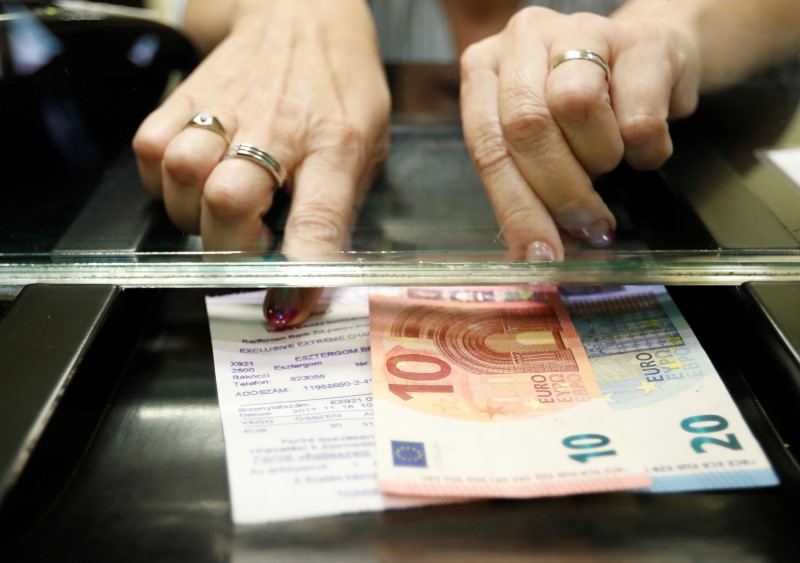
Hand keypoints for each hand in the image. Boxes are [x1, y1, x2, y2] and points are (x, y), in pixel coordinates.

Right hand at [133, 0, 389, 327]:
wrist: (302, 13)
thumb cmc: (340, 87)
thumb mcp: (368, 146)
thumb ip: (339, 208)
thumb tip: (313, 276)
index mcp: (337, 145)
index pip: (319, 219)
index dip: (301, 273)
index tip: (286, 308)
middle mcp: (278, 125)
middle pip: (228, 198)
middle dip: (231, 245)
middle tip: (250, 245)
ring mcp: (226, 107)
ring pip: (181, 174)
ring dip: (194, 214)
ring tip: (220, 211)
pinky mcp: (186, 94)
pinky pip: (149, 148)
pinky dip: (162, 181)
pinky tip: (192, 181)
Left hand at [459, 6, 699, 259]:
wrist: (652, 58)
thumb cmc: (585, 111)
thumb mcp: (540, 147)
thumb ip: (526, 189)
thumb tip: (534, 256)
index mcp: (485, 69)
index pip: (487, 145)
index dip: (515, 207)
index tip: (539, 254)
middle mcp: (523, 39)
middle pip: (526, 126)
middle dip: (560, 191)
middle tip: (588, 225)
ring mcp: (580, 29)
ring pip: (576, 106)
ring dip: (600, 158)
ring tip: (610, 159)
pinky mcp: (641, 38)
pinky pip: (639, 116)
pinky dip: (646, 151)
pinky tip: (643, 146)